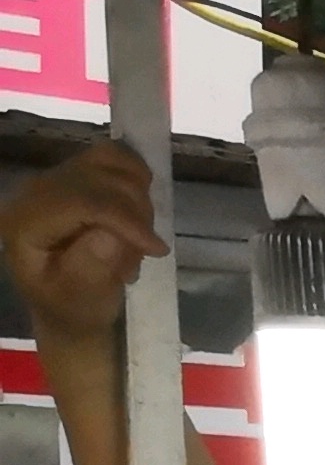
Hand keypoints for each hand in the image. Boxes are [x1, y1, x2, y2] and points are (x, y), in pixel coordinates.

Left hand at [4, 141, 164, 350]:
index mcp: (26, 222)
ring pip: (109, 161)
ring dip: (138, 198)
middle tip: (143, 252)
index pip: (80, 200)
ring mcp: (54, 178)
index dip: (124, 217)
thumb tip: (112, 235)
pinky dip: (136, 177)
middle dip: (135, 212)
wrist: (68, 307)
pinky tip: (137, 207)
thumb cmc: (74, 309)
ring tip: (136, 236)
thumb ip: (91, 269)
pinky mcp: (73, 174)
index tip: (157, 248)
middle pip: (97, 177)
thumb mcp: (82, 302)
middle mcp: (34, 191)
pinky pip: (112, 156)